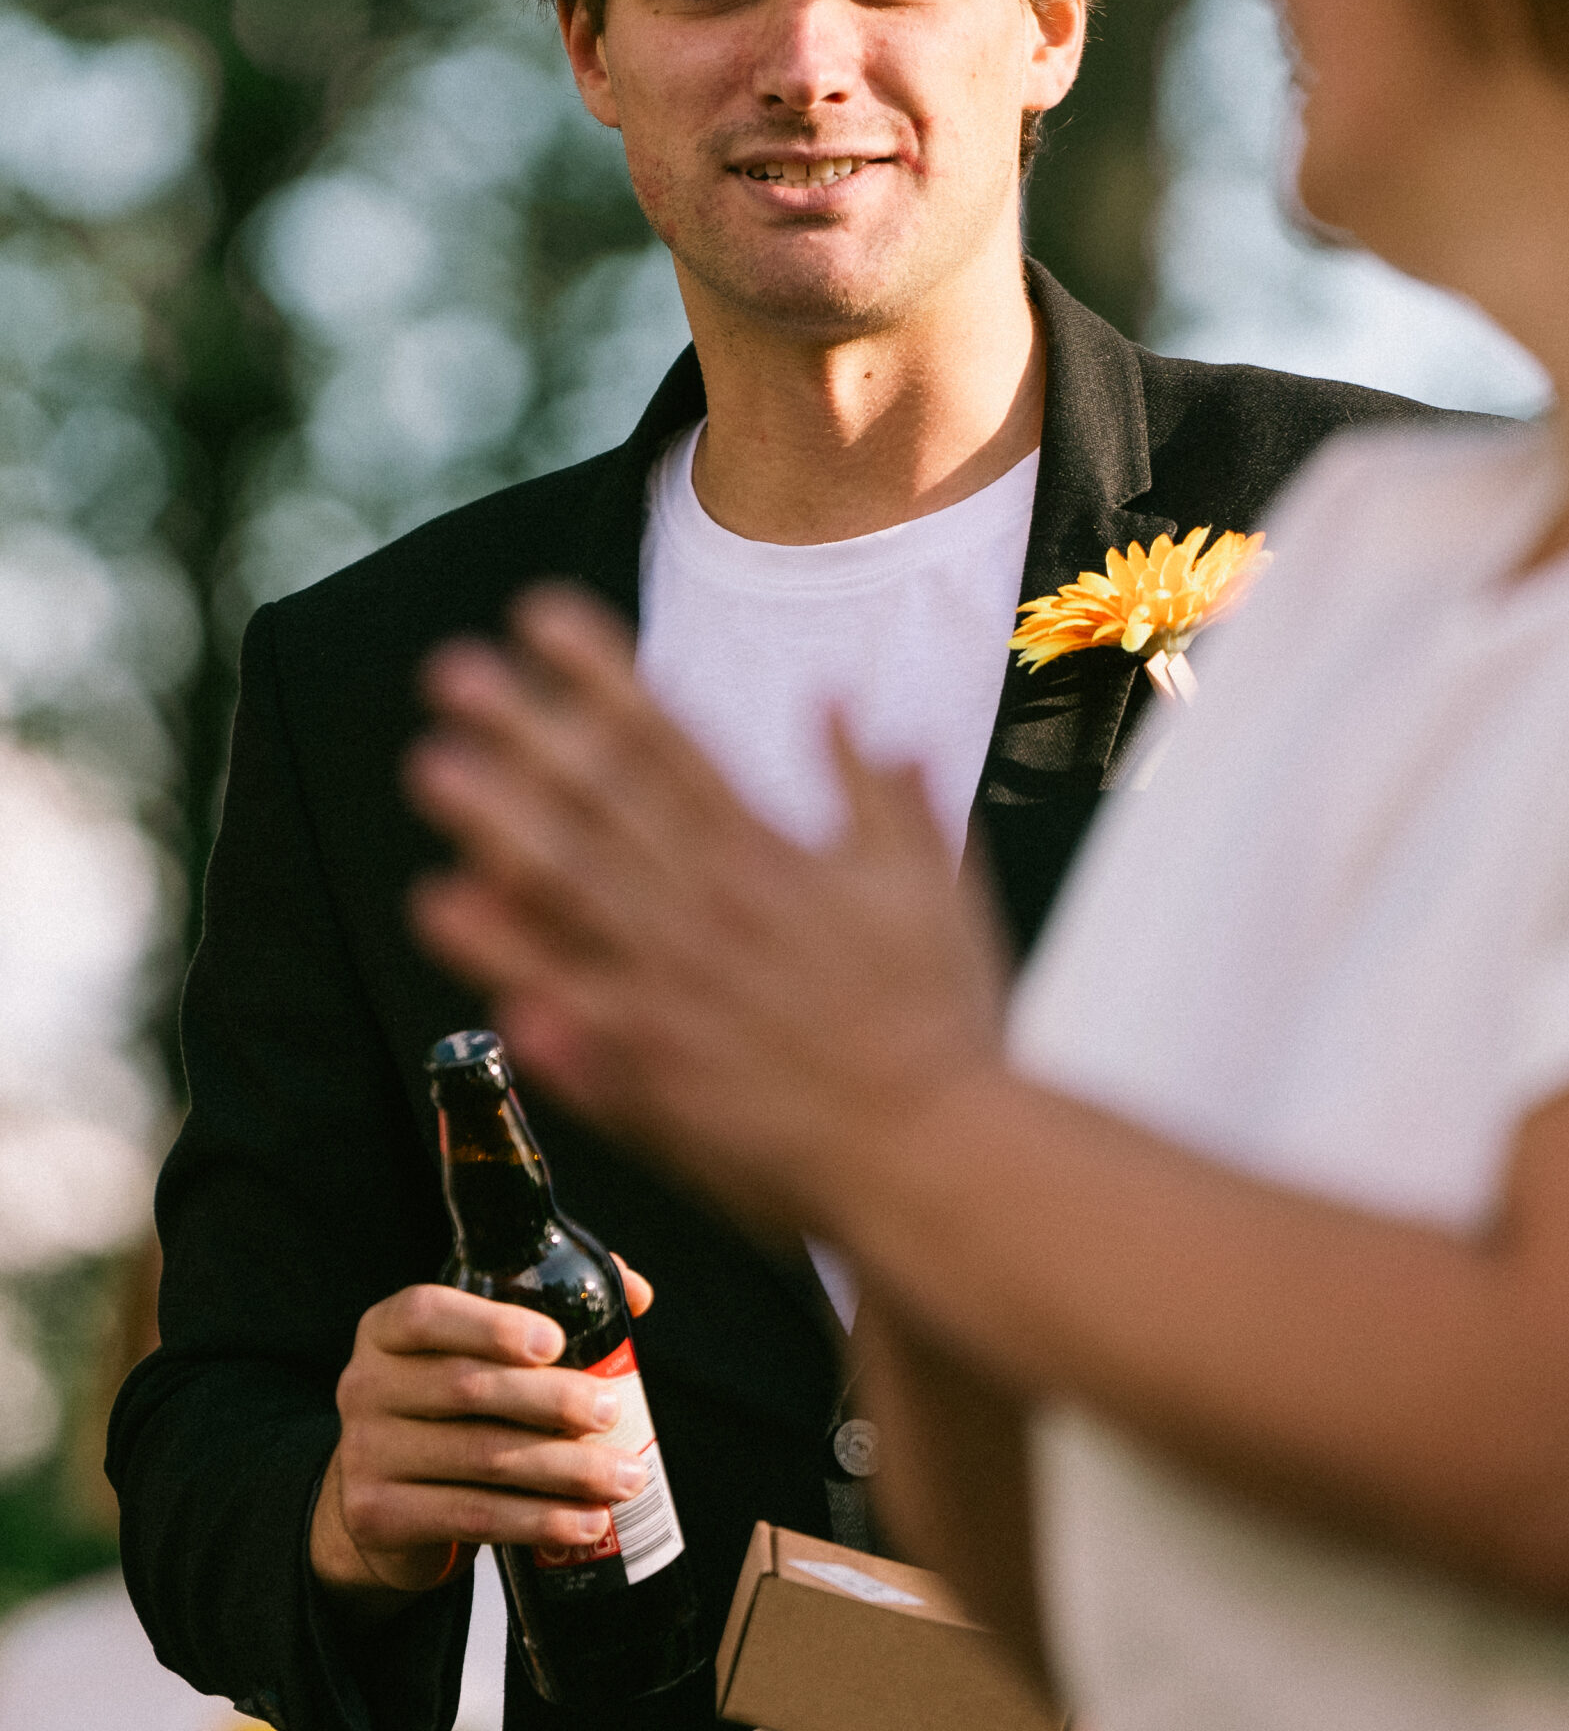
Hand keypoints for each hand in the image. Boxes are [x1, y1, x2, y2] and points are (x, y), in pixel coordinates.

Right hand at [308, 1261, 656, 1614]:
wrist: (384, 1491)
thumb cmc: (456, 1400)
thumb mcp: (478, 1343)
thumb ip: (551, 1302)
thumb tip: (635, 1295)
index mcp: (388, 1329)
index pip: (427, 1314)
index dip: (491, 1326)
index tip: (555, 1342)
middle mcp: (365, 1385)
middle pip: (467, 1388)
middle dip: (553, 1400)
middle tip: (611, 1410)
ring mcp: (365, 1454)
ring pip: (481, 1458)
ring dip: (566, 1469)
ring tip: (625, 1477)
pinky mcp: (377, 1516)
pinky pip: (472, 1516)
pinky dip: (538, 1520)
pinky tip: (586, 1522)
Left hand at [402, 585, 1009, 1234]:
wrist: (932, 1147)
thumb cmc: (943, 1013)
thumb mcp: (933, 879)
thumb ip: (882, 787)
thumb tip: (840, 701)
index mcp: (774, 854)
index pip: (669, 738)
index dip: (599, 673)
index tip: (540, 617)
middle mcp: (712, 904)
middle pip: (601, 797)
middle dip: (524, 727)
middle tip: (452, 671)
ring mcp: (673, 983)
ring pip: (566, 882)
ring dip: (493, 819)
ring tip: (430, 765)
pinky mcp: (650, 1063)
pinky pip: (559, 992)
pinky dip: (501, 948)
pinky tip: (441, 906)